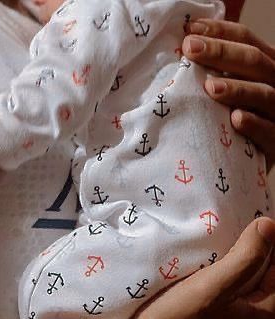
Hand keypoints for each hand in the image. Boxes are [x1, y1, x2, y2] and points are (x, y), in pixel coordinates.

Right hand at [132, 218, 274, 318]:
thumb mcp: (211, 283)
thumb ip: (245, 256)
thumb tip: (268, 227)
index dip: (270, 253)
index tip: (254, 235)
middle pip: (266, 296)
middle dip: (255, 272)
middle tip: (233, 251)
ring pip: (246, 313)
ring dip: (238, 293)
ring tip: (215, 276)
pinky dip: (224, 311)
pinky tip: (203, 306)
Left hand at [182, 19, 274, 171]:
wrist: (256, 158)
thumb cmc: (238, 120)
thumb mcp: (231, 91)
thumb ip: (216, 72)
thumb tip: (182, 49)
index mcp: (265, 66)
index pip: (246, 40)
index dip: (219, 32)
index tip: (189, 31)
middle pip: (253, 61)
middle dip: (221, 53)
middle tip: (190, 49)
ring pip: (263, 94)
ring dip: (237, 89)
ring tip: (210, 87)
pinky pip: (268, 131)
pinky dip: (253, 124)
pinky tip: (234, 120)